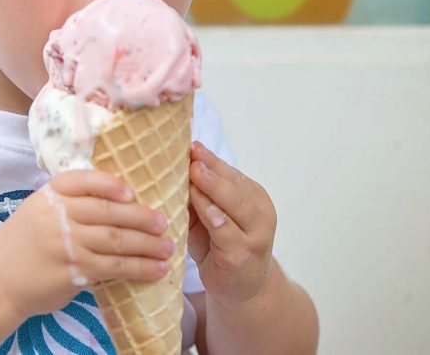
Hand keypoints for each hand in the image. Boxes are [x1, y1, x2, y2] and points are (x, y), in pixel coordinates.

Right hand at [0, 169, 172, 319]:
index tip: (132, 190)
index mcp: (49, 195)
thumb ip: (69, 203)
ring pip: (115, 241)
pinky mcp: (71, 273)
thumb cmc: (23, 244)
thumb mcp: (38, 211)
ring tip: (167, 248)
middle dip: (141, 217)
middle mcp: (56, 216)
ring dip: (146, 245)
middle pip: (107, 212)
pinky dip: (137, 268)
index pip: (83, 181)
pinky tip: (154, 270)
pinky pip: (112, 268)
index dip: (110, 184)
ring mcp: (64, 245)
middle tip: (164, 222)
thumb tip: (120, 200)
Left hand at [188, 141, 277, 309]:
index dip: (209, 156)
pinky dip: (214, 217)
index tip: (189, 140)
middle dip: (211, 167)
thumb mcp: (211, 217)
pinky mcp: (242, 255)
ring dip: (212, 188)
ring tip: (194, 172)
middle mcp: (260, 212)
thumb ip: (199, 194)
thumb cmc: (221, 247)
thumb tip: (169, 164)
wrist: (242, 290)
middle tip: (192, 152)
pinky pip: (226, 231)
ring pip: (233, 205)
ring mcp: (254, 234)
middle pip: (233, 184)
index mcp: (253, 196)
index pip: (229, 171)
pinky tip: (202, 207)